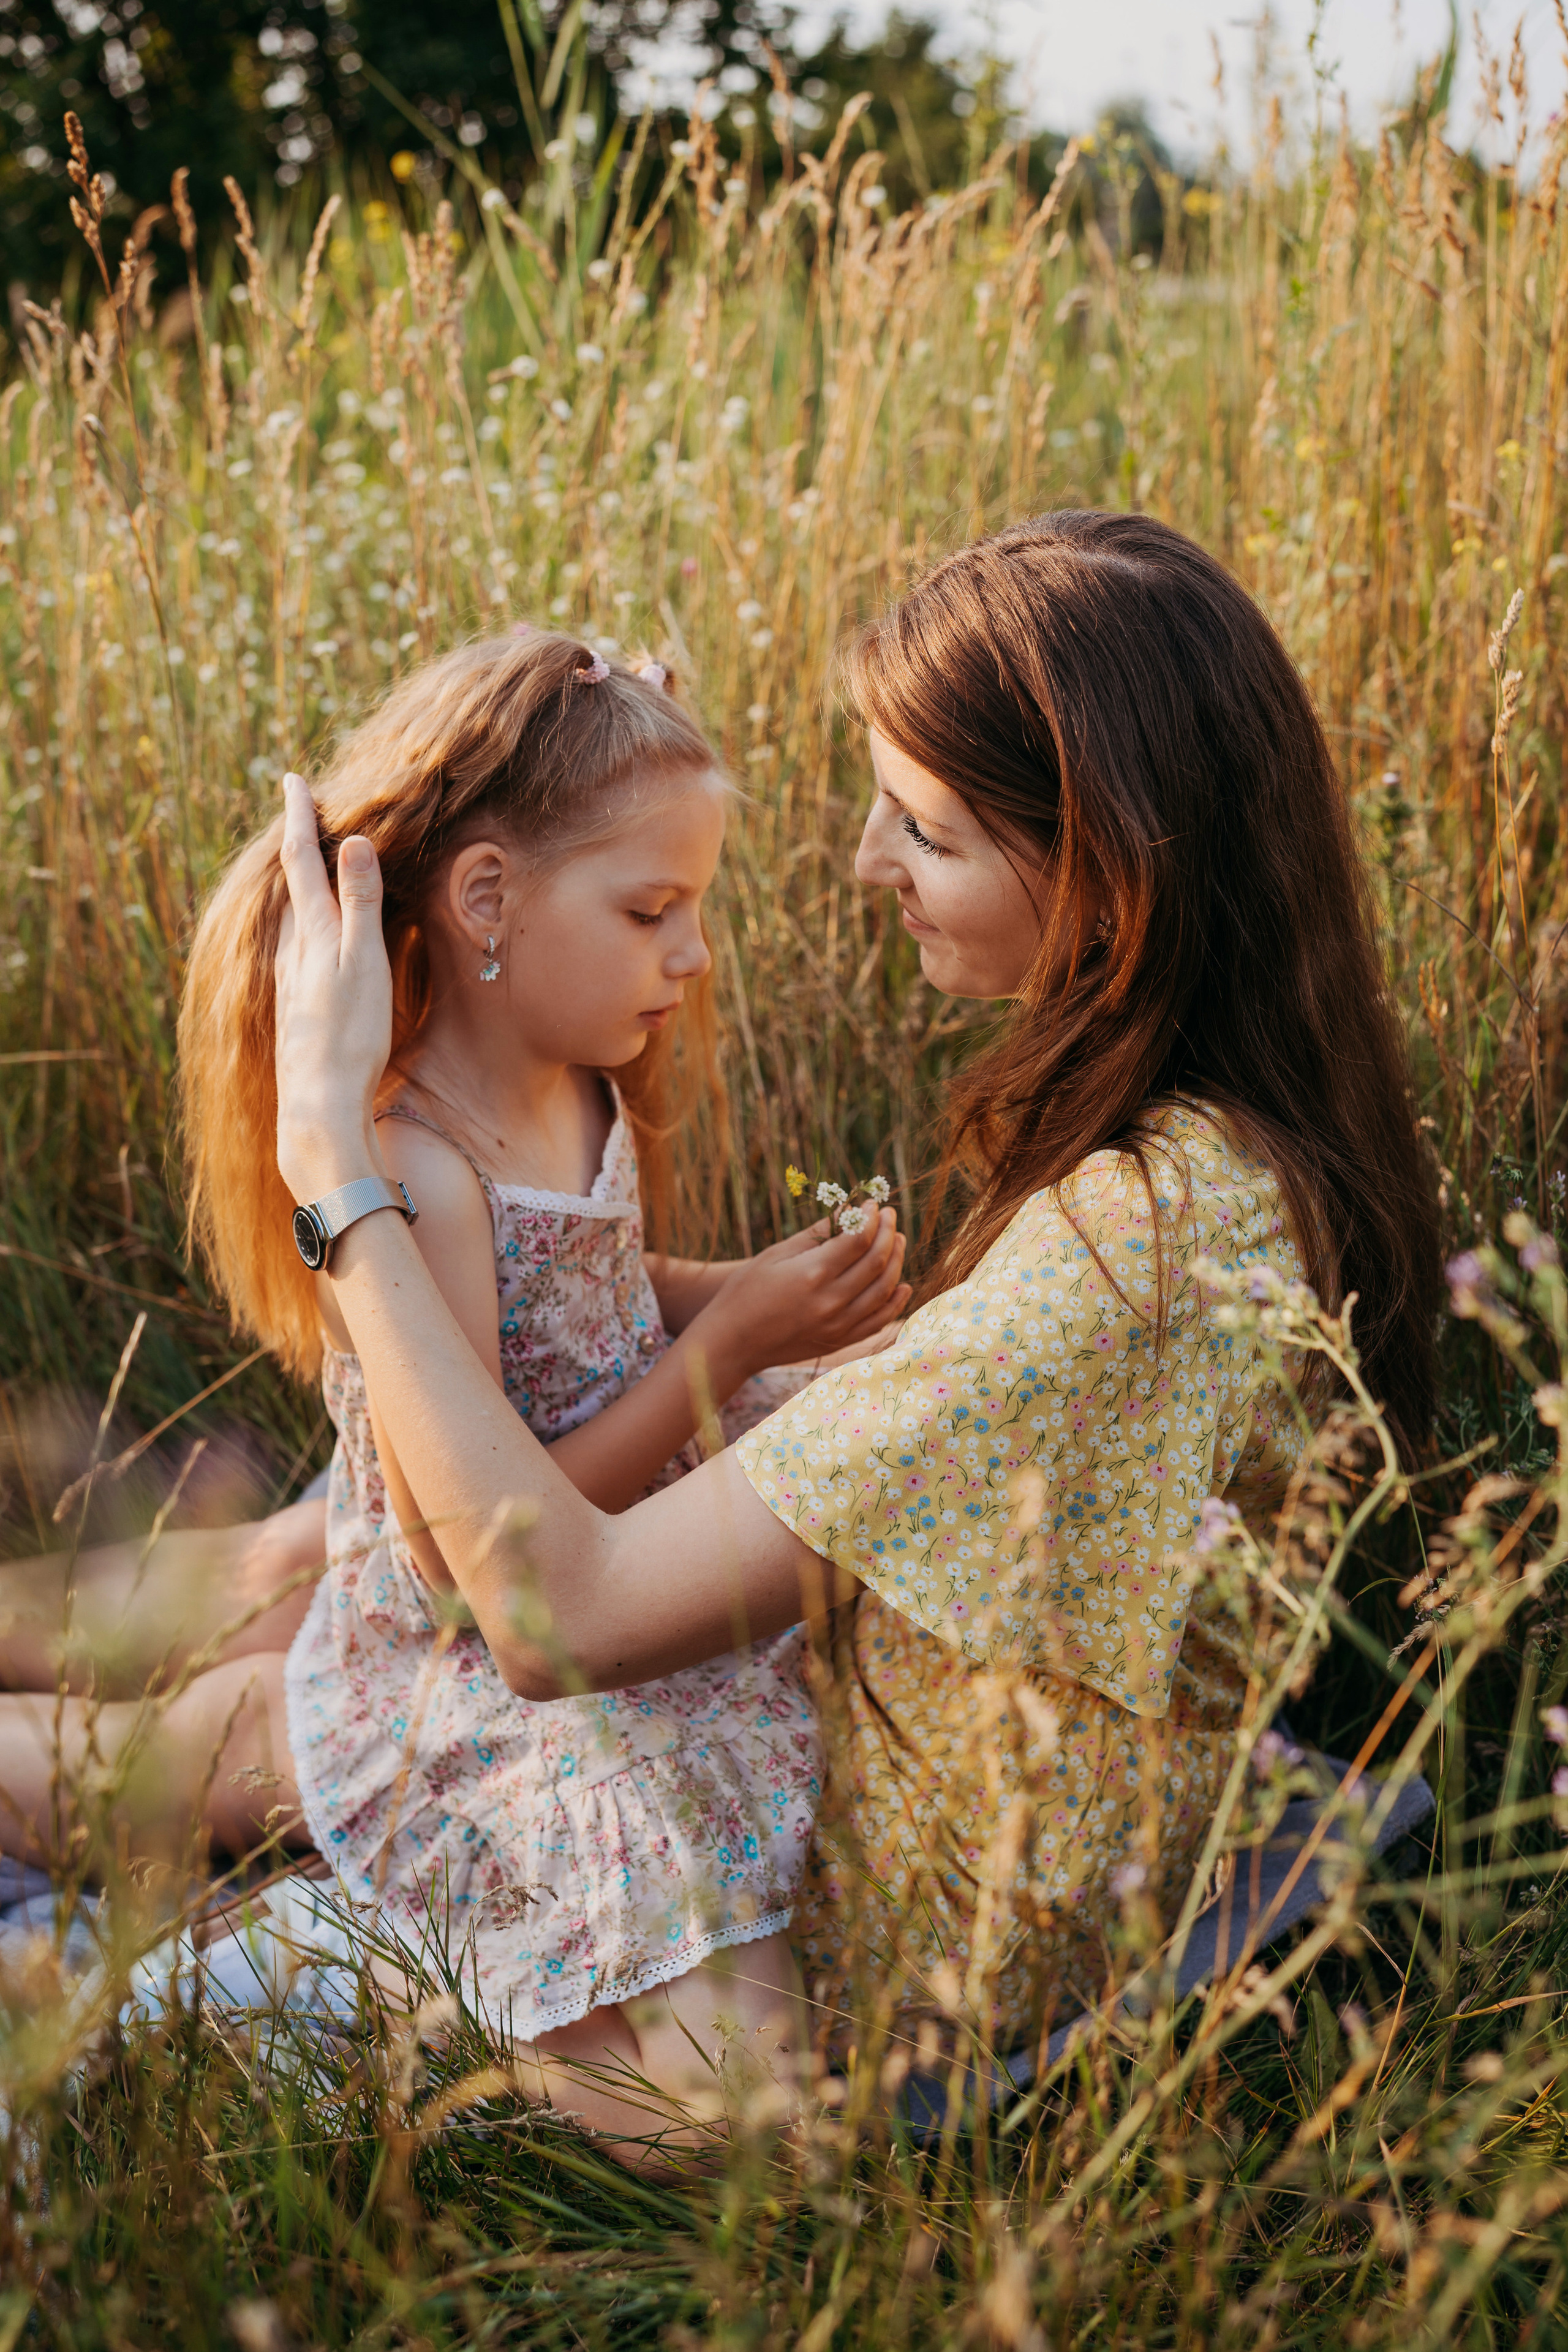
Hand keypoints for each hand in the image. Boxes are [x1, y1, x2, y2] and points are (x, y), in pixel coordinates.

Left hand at [273, 772, 393, 1201]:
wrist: (320, 1103)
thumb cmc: (349, 1035)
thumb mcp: (363, 962)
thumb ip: (359, 902)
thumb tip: (354, 840)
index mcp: (310, 932)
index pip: (302, 860)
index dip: (298, 818)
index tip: (292, 779)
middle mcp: (292, 951)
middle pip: (291, 884)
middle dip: (296, 846)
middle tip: (300, 812)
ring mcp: (291, 980)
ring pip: (292, 917)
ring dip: (300, 885)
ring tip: (306, 866)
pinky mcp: (296, 1007)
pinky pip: (298, 947)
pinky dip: (306, 923)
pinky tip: (308, 938)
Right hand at [699, 1209, 910, 1381]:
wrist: (730, 1343)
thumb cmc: (745, 1292)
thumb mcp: (775, 1255)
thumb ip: (815, 1235)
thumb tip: (847, 1212)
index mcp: (812, 1274)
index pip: (858, 1240)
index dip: (871, 1218)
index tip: (874, 1205)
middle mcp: (830, 1301)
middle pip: (876, 1263)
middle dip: (888, 1234)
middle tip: (889, 1216)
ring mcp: (837, 1326)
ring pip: (883, 1291)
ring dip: (896, 1262)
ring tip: (897, 1241)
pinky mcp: (838, 1342)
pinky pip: (877, 1322)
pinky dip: (894, 1303)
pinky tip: (902, 1286)